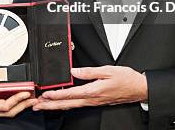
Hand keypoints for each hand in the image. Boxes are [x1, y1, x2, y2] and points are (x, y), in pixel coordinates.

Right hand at [0, 81, 36, 123]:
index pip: (6, 105)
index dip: (18, 99)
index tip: (27, 93)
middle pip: (10, 111)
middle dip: (24, 105)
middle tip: (34, 100)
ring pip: (6, 111)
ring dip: (18, 105)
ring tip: (26, 99)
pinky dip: (9, 105)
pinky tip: (10, 100)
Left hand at [32, 66, 146, 110]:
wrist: (139, 88)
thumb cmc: (126, 79)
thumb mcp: (108, 70)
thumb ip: (89, 71)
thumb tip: (74, 71)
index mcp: (93, 91)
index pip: (70, 94)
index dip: (56, 95)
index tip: (44, 95)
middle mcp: (92, 99)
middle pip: (67, 104)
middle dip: (50, 105)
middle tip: (36, 105)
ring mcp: (93, 102)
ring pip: (71, 105)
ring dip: (56, 105)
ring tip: (43, 105)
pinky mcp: (95, 101)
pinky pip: (77, 104)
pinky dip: (66, 104)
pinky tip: (60, 103)